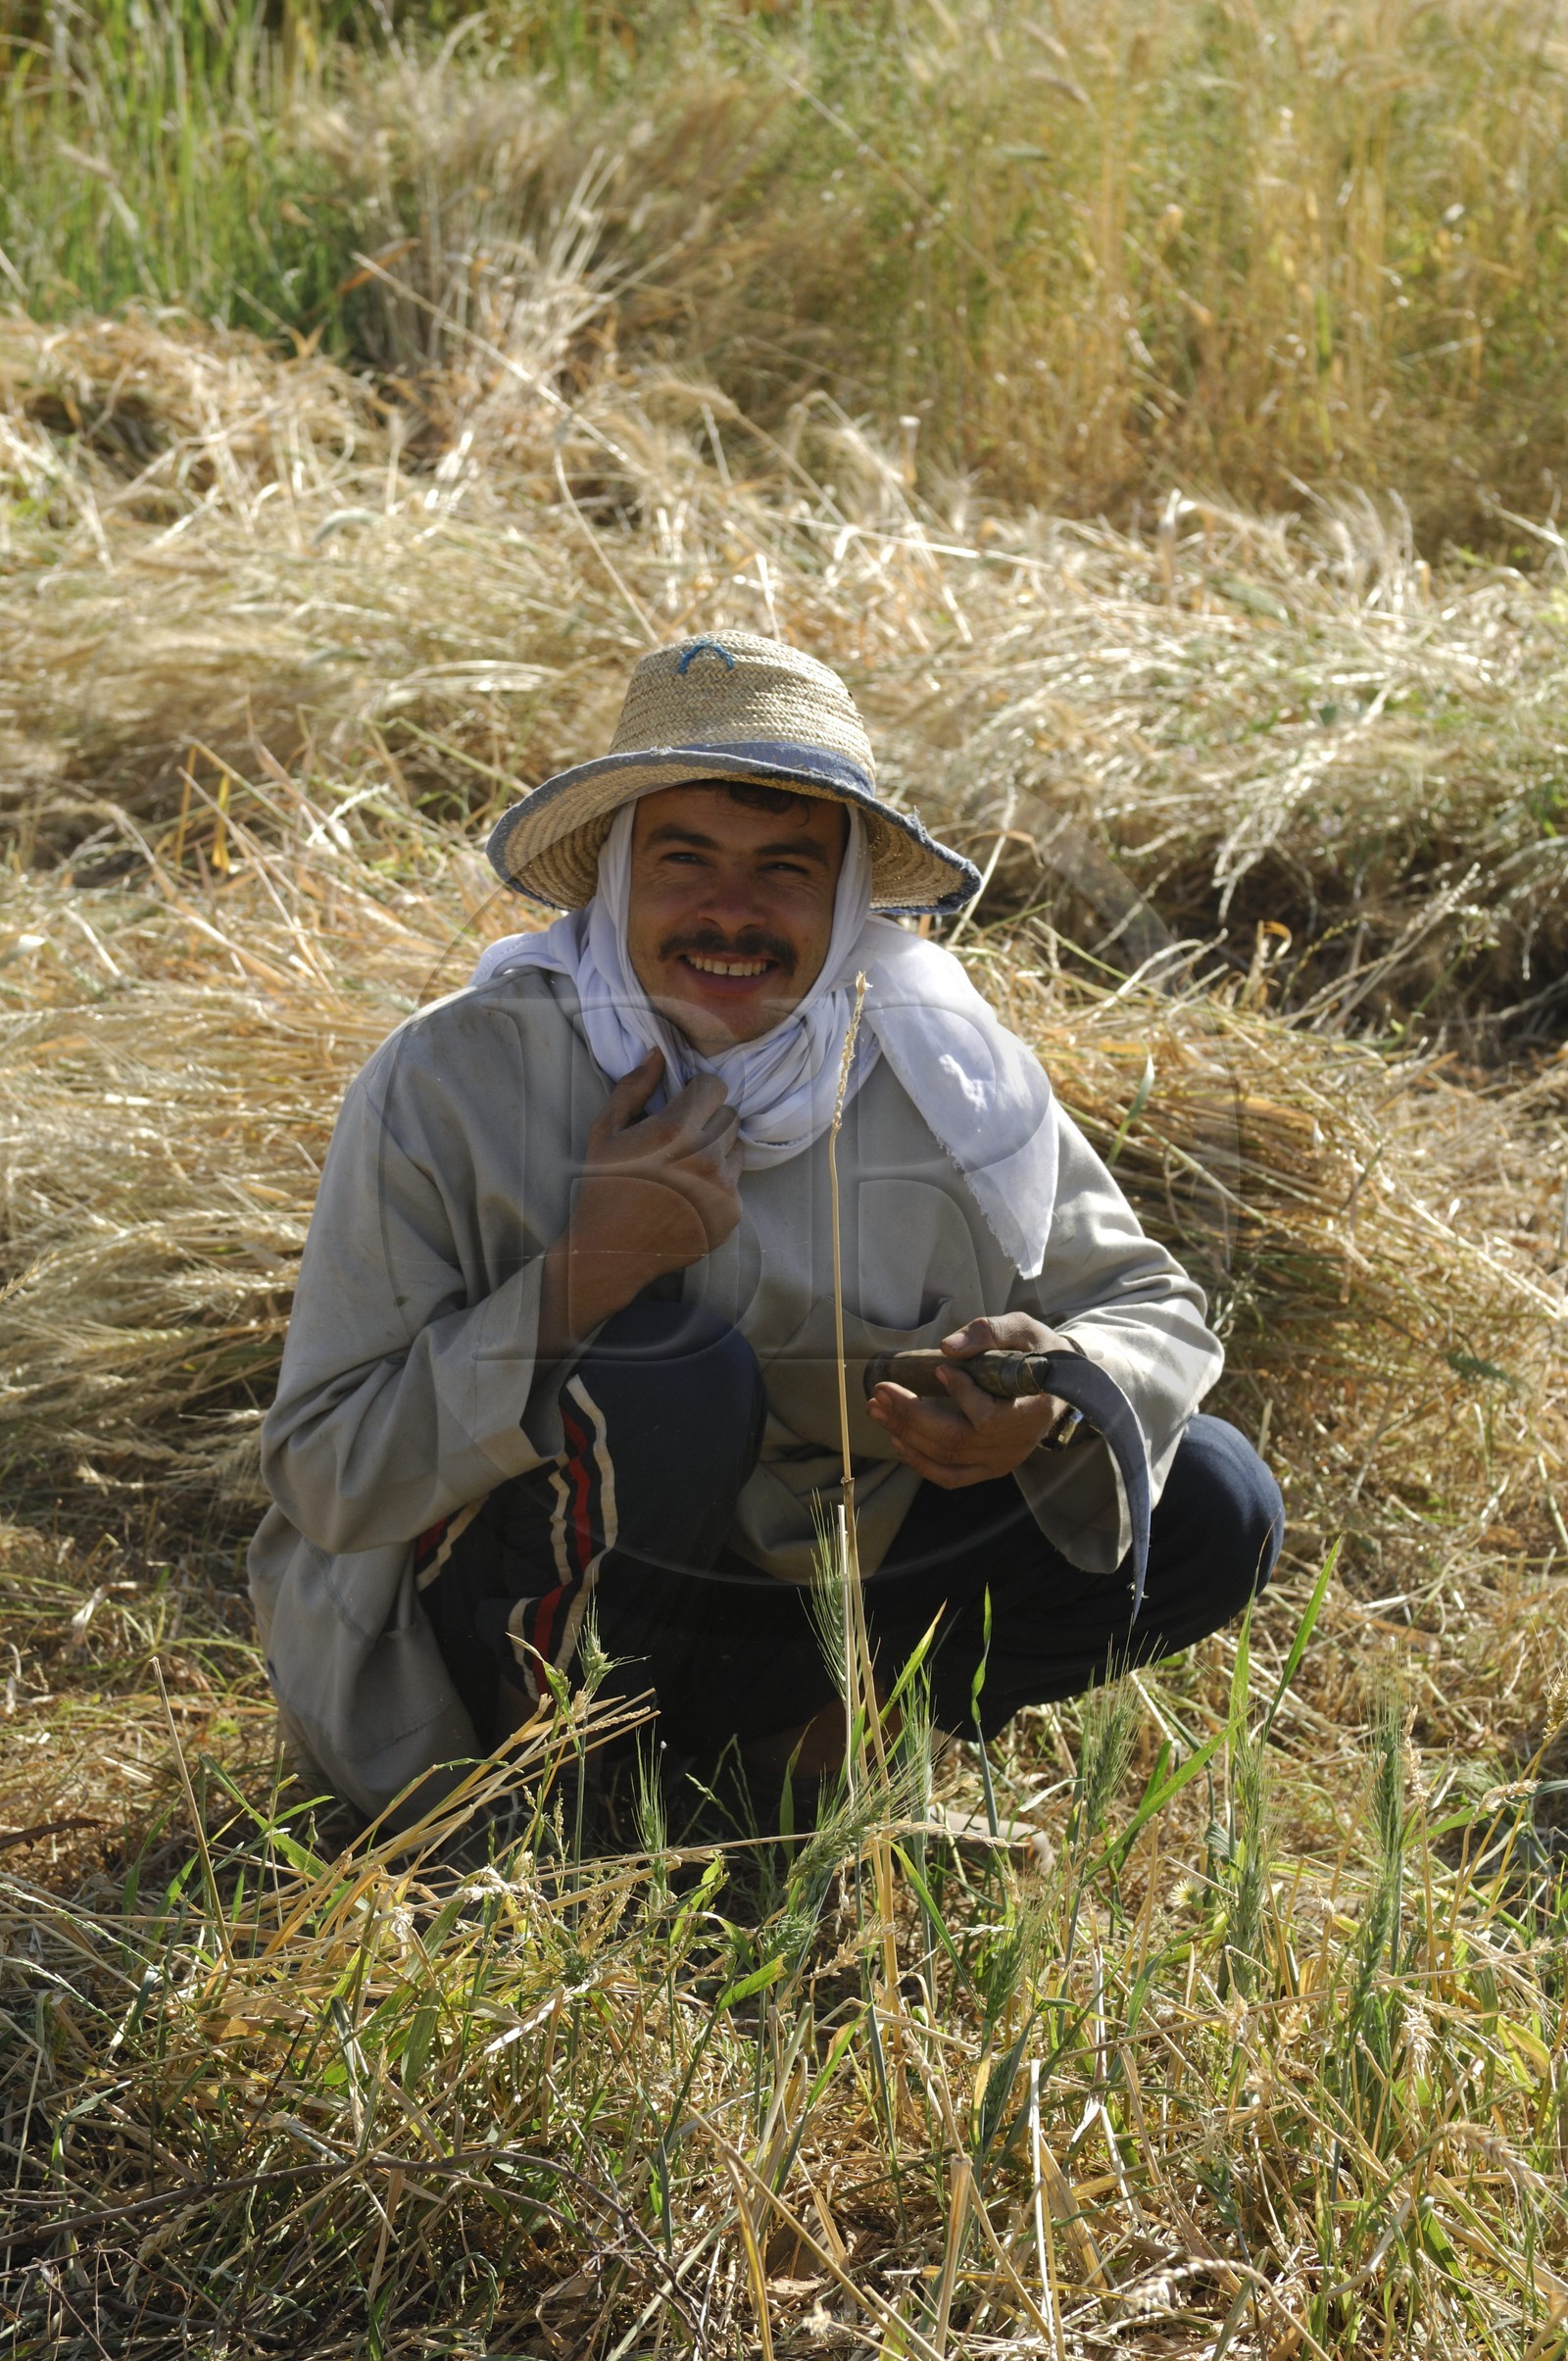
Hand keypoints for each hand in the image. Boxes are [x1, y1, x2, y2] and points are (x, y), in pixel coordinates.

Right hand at [539, 1050, 741, 1352]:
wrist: (608, 1251)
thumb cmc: (602, 1186)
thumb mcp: (605, 1131)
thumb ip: (634, 1087)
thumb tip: (658, 1052)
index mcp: (675, 1131)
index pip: (715, 1086)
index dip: (697, 1091)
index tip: (682, 1104)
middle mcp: (706, 1158)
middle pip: (730, 1115)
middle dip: (708, 1120)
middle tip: (679, 1140)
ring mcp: (723, 1190)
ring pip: (736, 1149)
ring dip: (717, 1151)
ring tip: (684, 1169)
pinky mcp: (731, 1215)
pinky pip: (735, 1184)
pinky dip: (717, 1185)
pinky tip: (687, 1197)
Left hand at [865, 1311, 1075, 1489]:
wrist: (1060, 1385)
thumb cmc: (1040, 1354)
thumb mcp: (1024, 1331)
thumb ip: (989, 1334)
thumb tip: (947, 1348)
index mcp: (1032, 1411)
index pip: (989, 1417)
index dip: (961, 1395)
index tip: (941, 1369)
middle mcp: (1016, 1444)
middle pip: (956, 1440)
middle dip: (911, 1415)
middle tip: (881, 1390)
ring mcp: (1001, 1461)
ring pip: (946, 1457)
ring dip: (905, 1434)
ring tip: (876, 1409)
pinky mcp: (988, 1468)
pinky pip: (950, 1477)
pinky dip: (919, 1462)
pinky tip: (896, 1440)